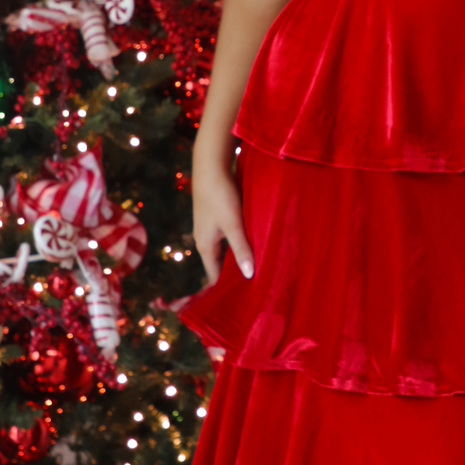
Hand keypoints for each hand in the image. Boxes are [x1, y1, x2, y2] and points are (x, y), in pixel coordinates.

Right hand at [192, 149, 253, 284]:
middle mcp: (205, 240)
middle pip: (220, 265)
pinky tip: (255, 245)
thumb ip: (241, 249)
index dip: (227, 289)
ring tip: (260, 269)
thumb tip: (249, 275)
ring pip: (226, 250)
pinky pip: (229, 238)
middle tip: (257, 287)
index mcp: (205, 246)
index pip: (214, 276)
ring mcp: (210, 228)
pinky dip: (240, 244)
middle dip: (235, 275)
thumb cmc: (220, 196)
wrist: (210, 165)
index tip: (244, 300)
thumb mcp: (233, 224)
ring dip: (239, 258)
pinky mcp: (218, 217)